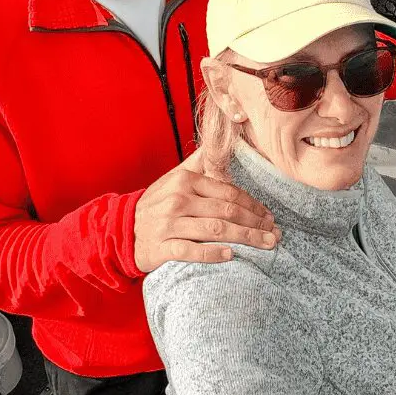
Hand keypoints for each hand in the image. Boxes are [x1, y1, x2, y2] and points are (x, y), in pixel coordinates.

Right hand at [133, 151, 279, 271]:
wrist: (120, 229)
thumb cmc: (156, 203)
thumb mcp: (174, 178)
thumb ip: (199, 161)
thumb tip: (223, 138)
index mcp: (186, 181)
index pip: (229, 192)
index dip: (253, 205)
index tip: (269, 217)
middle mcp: (178, 200)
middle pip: (226, 211)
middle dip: (255, 223)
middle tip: (275, 234)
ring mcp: (168, 224)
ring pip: (215, 230)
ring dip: (245, 238)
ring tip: (265, 245)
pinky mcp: (160, 247)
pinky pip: (190, 251)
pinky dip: (211, 254)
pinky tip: (230, 256)